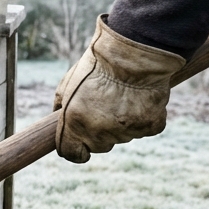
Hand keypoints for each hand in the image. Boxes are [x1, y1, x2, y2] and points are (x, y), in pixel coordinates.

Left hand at [54, 16, 183, 162]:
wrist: (133, 54)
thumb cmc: (97, 66)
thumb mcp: (67, 85)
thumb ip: (61, 108)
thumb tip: (57, 121)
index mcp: (75, 124)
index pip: (71, 154)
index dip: (74, 149)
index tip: (77, 144)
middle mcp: (99, 132)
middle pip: (98, 146)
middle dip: (98, 133)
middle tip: (104, 108)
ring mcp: (126, 131)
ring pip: (122, 137)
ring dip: (121, 123)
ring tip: (123, 97)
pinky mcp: (150, 126)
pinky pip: (145, 129)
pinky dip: (144, 118)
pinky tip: (140, 100)